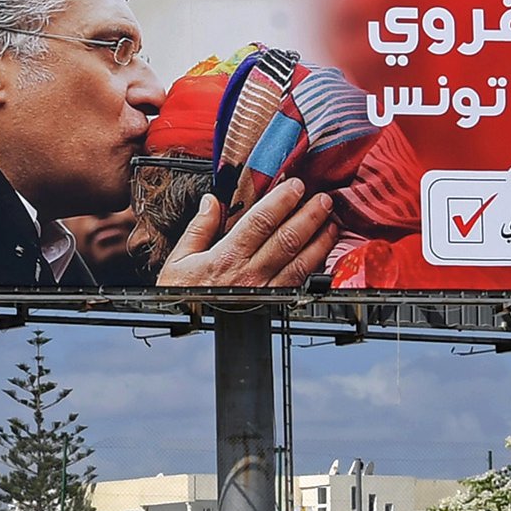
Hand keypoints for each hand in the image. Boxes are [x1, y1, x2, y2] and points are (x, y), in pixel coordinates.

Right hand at [154, 178, 337, 287]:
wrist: (187, 324)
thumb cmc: (183, 294)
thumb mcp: (179, 259)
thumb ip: (198, 228)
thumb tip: (211, 201)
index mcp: (226, 257)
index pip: (260, 222)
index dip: (281, 201)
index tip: (294, 185)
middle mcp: (249, 274)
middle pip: (287, 239)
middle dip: (308, 216)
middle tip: (322, 199)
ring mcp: (264, 290)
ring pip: (300, 262)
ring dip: (319, 240)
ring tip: (331, 222)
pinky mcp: (273, 303)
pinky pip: (300, 283)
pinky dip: (315, 267)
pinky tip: (324, 253)